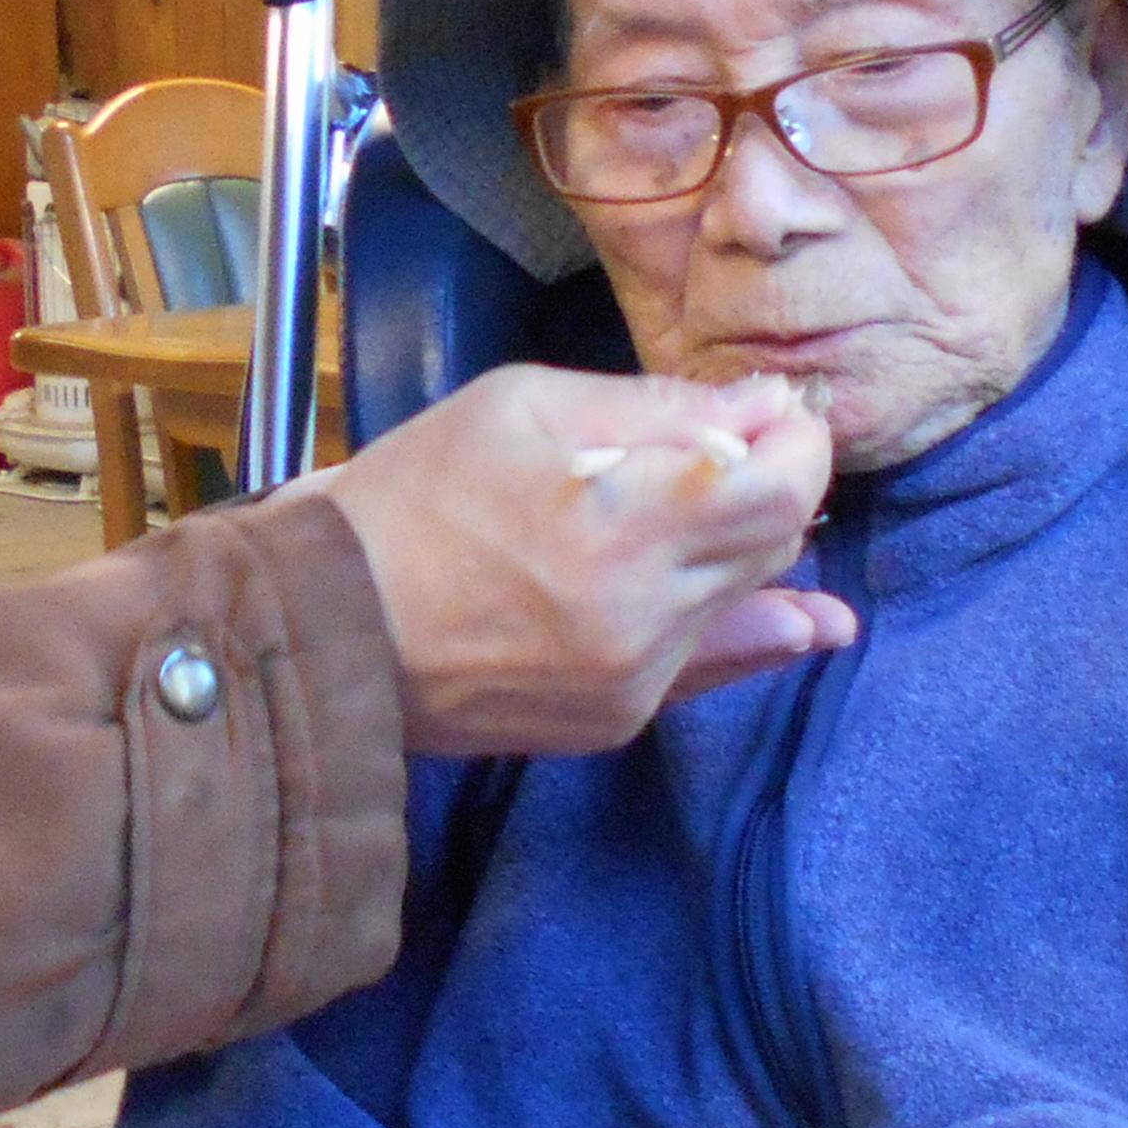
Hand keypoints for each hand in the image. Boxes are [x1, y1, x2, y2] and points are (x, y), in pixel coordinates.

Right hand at [321, 368, 848, 757]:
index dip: (798, 445)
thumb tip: (765, 409)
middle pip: (776, 547)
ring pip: (750, 606)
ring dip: (746, 552)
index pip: (783, 491)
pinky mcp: (615, 722)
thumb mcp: (523, 405)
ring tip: (719, 510)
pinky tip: (788, 614)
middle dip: (775, 487)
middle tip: (741, 449)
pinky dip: (738, 623)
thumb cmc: (414, 495)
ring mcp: (635, 683)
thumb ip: (657, 407)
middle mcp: (645, 619)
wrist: (329, 626)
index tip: (775, 416)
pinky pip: (708, 665)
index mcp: (622, 528)